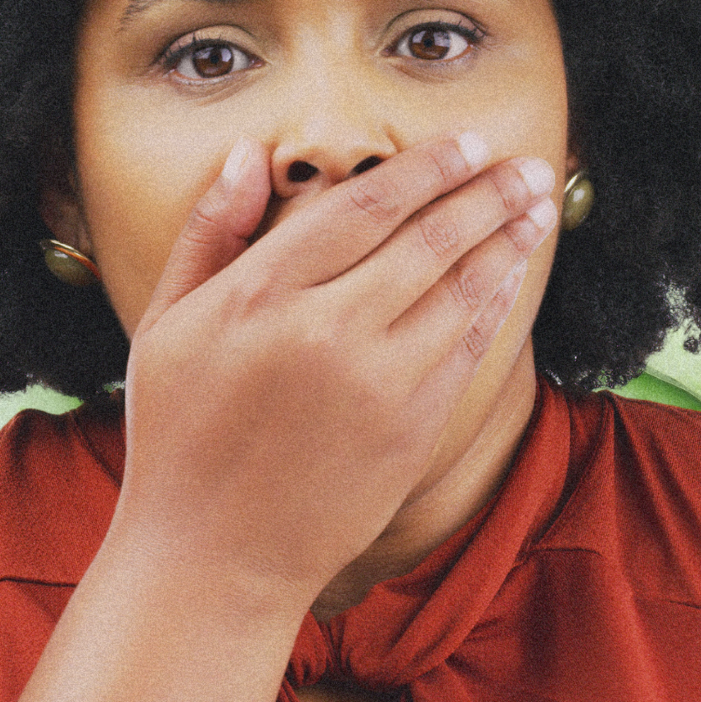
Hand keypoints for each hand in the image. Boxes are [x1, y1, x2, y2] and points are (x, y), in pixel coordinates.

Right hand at [110, 132, 558, 610]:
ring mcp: (376, 383)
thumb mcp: (164, 326)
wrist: (214, 557)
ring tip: (535, 205)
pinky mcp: (411, 429)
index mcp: (258, 296)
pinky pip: (467, 348)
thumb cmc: (179, 439)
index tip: (463, 144)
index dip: (423, 169)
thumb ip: (210, 234)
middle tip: (524, 165)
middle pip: (427, 238)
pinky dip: (495, 304)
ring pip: (461, 289)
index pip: (361, 207)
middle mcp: (324, 331)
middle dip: (486, 193)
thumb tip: (248, 157)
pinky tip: (510, 276)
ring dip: (507, 239)